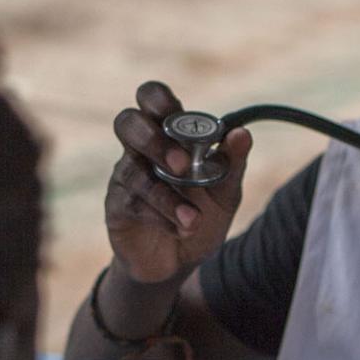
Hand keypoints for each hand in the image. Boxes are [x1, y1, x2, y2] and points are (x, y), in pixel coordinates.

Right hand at [105, 81, 252, 285]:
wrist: (181, 262)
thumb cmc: (201, 215)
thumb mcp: (225, 192)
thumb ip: (233, 163)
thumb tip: (242, 133)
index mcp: (168, 135)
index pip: (150, 99)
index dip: (156, 98)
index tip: (172, 111)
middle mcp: (141, 150)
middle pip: (127, 122)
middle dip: (154, 141)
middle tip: (182, 166)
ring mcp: (125, 178)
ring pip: (134, 172)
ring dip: (166, 196)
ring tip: (194, 219)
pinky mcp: (117, 207)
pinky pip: (132, 203)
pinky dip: (161, 217)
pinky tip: (181, 229)